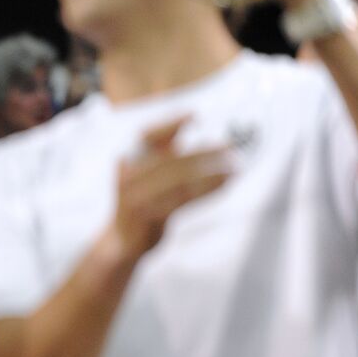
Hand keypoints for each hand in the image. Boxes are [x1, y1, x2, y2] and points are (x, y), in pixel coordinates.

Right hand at [110, 116, 232, 259]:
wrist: (122, 241)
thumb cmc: (140, 201)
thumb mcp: (147, 170)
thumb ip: (164, 146)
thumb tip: (191, 117)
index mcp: (126, 160)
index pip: (148, 135)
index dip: (170, 124)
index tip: (195, 116)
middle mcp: (127, 176)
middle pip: (172, 159)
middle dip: (205, 153)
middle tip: (232, 150)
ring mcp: (135, 196)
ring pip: (180, 180)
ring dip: (212, 172)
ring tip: (234, 166)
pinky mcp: (148, 216)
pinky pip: (183, 199)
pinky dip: (207, 189)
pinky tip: (225, 184)